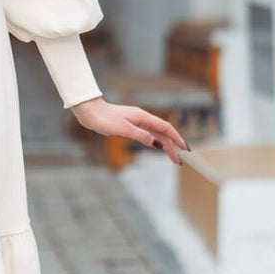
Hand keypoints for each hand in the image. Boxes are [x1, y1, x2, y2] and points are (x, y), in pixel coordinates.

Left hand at [71, 96, 190, 165]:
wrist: (89, 112)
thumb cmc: (104, 119)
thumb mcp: (123, 129)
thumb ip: (141, 136)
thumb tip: (158, 143)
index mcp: (143, 117)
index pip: (165, 128)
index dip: (177, 138)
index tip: (185, 149)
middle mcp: (142, 118)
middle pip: (162, 132)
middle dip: (172, 146)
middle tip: (179, 162)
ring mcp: (136, 121)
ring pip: (155, 134)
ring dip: (164, 145)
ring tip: (172, 157)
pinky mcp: (129, 125)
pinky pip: (146, 134)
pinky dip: (154, 141)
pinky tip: (157, 146)